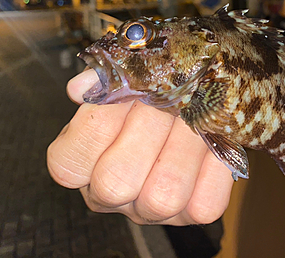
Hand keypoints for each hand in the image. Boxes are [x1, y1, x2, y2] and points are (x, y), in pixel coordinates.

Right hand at [47, 69, 233, 224]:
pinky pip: (206, 203)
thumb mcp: (129, 73)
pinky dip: (215, 165)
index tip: (126, 91)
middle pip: (115, 182)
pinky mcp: (195, 212)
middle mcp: (112, 194)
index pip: (69, 164)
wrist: (202, 93)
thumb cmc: (156, 85)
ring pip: (163, 196)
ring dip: (187, 145)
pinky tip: (215, 138)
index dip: (98, 122)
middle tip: (170, 99)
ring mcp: (152, 209)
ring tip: (197, 115)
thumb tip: (84, 87)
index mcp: (84, 163)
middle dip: (148, 128)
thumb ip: (107, 77)